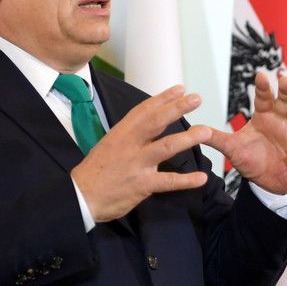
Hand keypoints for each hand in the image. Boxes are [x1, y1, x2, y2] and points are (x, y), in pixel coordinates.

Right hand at [71, 85, 209, 221]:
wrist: (80, 197)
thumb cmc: (96, 171)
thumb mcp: (109, 144)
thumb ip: (130, 135)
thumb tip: (149, 125)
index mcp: (121, 133)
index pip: (144, 110)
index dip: (163, 98)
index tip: (180, 89)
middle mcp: (130, 145)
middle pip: (156, 122)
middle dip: (177, 108)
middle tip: (196, 99)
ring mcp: (137, 164)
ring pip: (166, 147)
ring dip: (187, 138)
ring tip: (206, 132)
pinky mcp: (142, 184)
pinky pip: (168, 181)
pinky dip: (186, 180)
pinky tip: (201, 178)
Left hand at [203, 71, 286, 193]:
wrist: (266, 182)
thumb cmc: (251, 159)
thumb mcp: (232, 148)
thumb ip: (216, 138)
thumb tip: (194, 129)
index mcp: (264, 116)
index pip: (264, 98)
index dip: (263, 87)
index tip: (261, 75)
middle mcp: (280, 122)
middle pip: (285, 102)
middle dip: (285, 91)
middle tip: (283, 79)